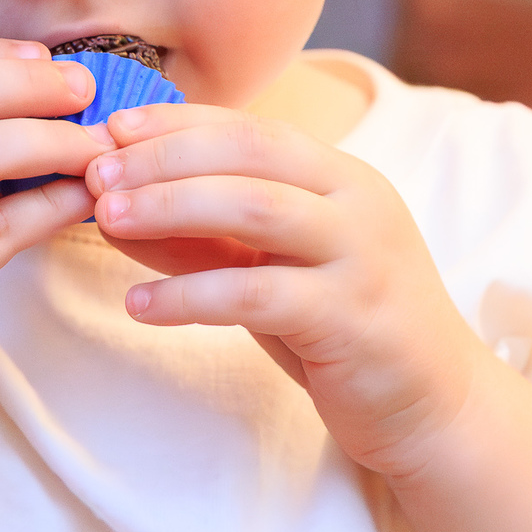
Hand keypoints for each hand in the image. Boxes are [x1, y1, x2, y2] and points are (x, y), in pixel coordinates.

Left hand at [84, 105, 485, 481]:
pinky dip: (190, 295)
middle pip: (248, 153)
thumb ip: (203, 238)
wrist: (435, 408)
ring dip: (170, 207)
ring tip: (107, 219)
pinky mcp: (352, 318)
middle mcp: (357, 201)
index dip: (176, 122)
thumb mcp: (270, 270)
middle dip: (163, 157)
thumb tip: (114, 210)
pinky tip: (139, 306)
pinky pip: (257, 294)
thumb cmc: (341, 328)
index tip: (111, 127)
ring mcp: (360, 256)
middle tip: (96, 172)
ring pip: (255, 208)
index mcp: (340, 175)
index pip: (249, 127)